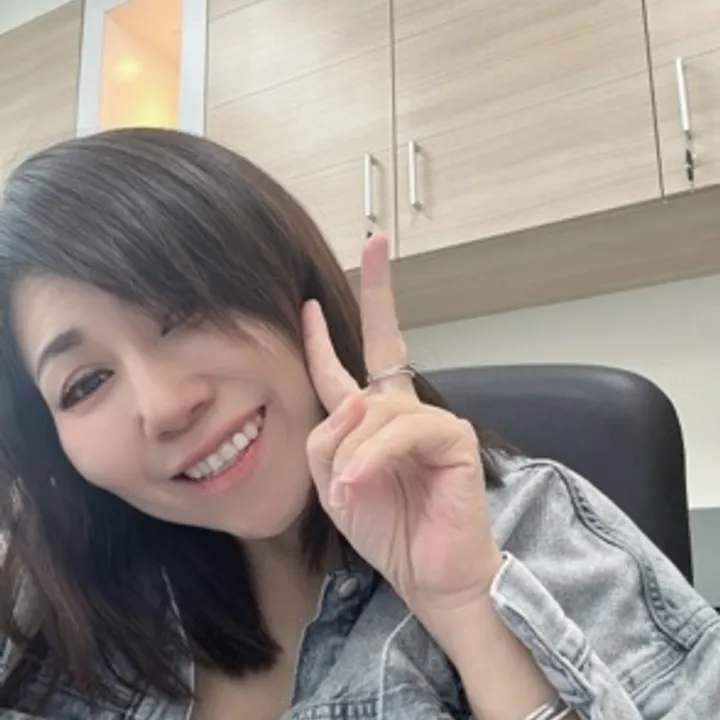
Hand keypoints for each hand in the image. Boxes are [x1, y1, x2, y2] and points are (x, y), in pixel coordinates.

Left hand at [303, 234, 503, 620]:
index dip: (324, 336)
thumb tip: (354, 399)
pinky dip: (374, 457)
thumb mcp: (331, 483)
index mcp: (373, 418)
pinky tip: (360, 483)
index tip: (305, 301)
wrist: (427, 573)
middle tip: (376, 242)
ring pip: (375, 409)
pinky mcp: (454, 437)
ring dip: (352, 450)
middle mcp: (402, 408)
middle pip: (385, 343)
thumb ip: (327, 436)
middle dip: (378, 294)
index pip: (347, 366)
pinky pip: (402, 431)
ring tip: (346, 489)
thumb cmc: (384, 526)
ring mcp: (432, 418)